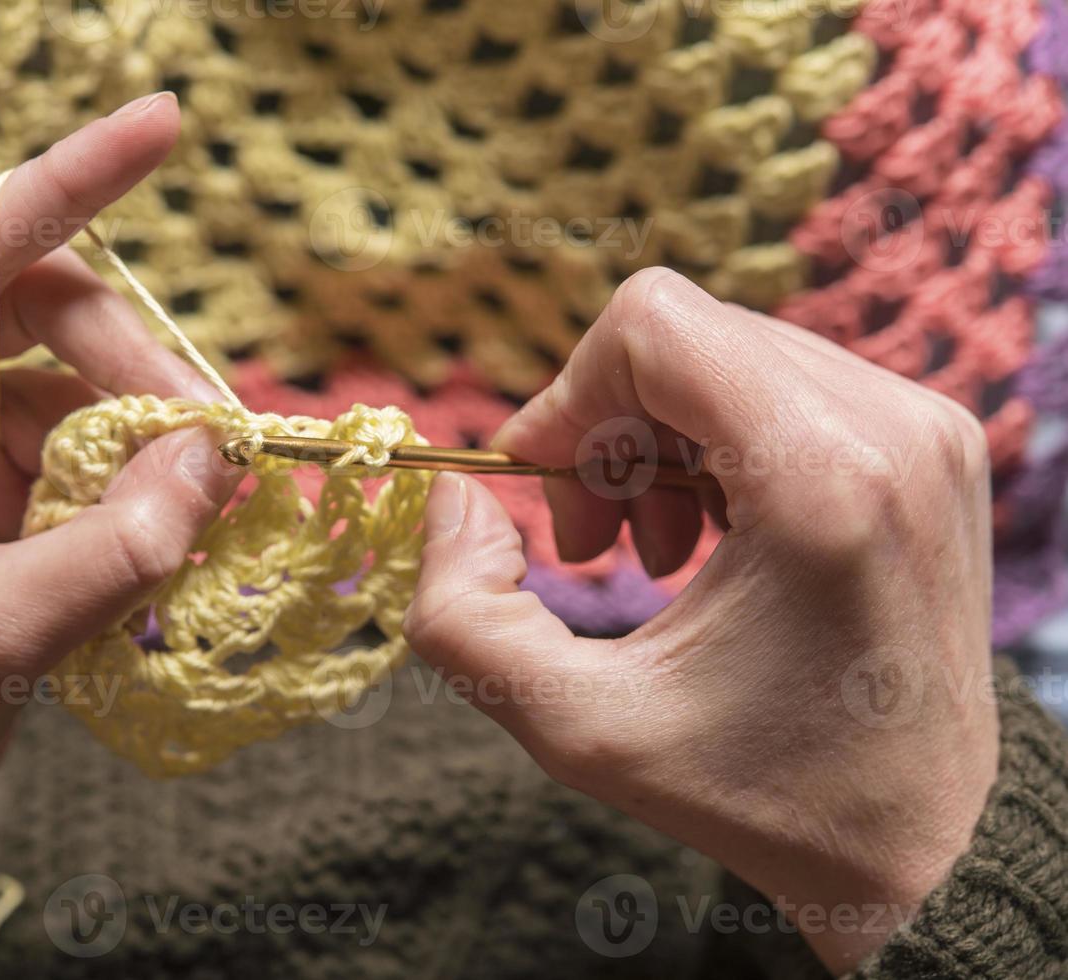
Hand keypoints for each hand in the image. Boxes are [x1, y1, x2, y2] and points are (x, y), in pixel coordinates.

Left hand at [0, 93, 239, 950]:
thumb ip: (119, 542)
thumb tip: (221, 456)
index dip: (71, 181)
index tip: (166, 122)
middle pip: (48, 312)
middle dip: (141, 370)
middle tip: (219, 446)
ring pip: (85, 378)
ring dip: (156, 430)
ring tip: (206, 500)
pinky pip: (96, 442)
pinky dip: (147, 475)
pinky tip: (180, 521)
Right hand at [403, 269, 998, 972]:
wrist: (927, 840)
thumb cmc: (763, 794)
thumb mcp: (576, 729)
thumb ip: (462, 616)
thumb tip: (456, 497)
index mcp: (822, 481)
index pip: (653, 327)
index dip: (566, 397)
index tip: (543, 489)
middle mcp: (892, 427)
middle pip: (684, 338)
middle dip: (605, 431)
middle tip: (595, 545)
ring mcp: (926, 426)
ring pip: (728, 355)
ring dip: (655, 442)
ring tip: (657, 553)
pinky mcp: (932, 442)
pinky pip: (780, 387)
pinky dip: (713, 447)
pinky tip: (710, 540)